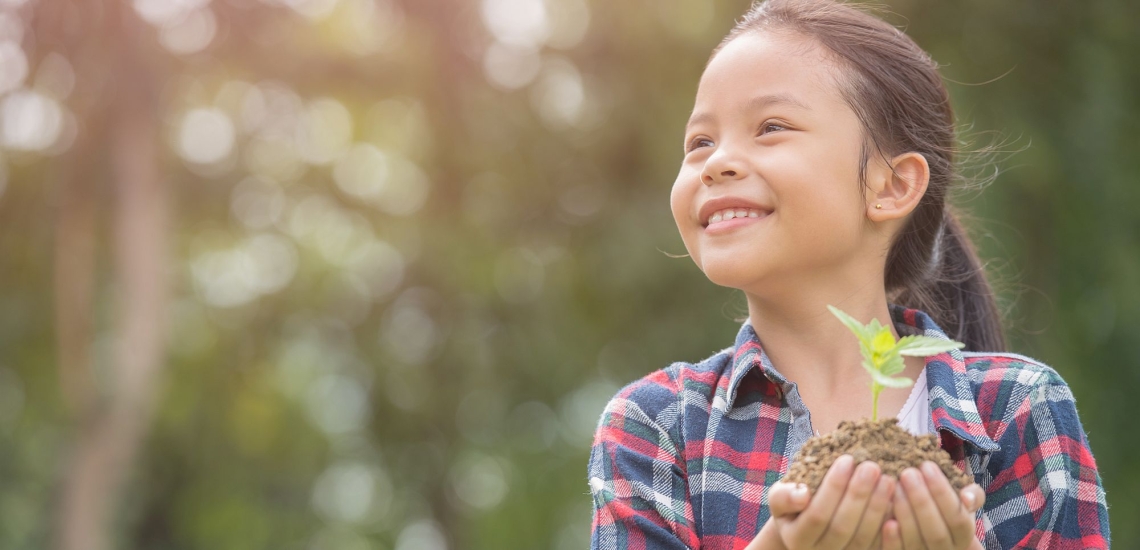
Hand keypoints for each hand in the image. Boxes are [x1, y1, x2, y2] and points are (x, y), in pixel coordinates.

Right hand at [754, 454, 896, 549]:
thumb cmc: (795, 503)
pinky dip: (890, 526)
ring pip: (863, 539)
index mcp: (797, 539)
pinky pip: (878, 546)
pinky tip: (896, 500)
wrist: (808, 525)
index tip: (847, 459)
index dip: (833, 488)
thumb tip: (802, 495)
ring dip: (877, 507)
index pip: (817, 515)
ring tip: (887, 478)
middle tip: (871, 466)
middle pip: (842, 528)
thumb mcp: (779, 496)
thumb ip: (785, 496)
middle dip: (858, 495)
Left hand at [881, 461, 984, 549]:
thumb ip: (972, 495)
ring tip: (895, 485)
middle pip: (936, 532)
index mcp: (963, 536)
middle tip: (907, 473)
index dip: (943, 492)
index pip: (958, 518)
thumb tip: (967, 497)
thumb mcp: (962, 500)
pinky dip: (893, 539)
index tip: (927, 465)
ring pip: (916, 541)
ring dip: (905, 513)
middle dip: (921, 500)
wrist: (925, 530)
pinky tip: (887, 520)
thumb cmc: (944, 507)